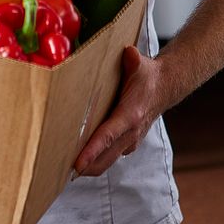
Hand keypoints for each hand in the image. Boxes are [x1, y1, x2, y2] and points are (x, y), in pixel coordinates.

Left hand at [74, 46, 166, 175]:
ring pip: (107, 162)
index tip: (77, 163)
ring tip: (63, 168)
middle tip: (58, 171)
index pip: (108, 136)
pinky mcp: (127, 144)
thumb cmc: (148, 76)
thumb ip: (134, 60)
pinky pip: (110, 157)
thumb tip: (129, 52)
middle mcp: (131, 133)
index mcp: (131, 115)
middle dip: (84, 167)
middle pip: (105, 157)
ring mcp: (130, 141)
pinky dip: (95, 161)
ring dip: (88, 167)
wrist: (165, 88)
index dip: (92, 151)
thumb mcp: (141, 64)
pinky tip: (79, 160)